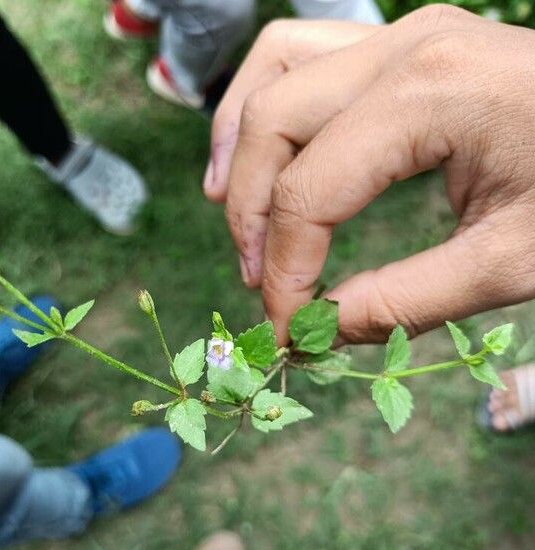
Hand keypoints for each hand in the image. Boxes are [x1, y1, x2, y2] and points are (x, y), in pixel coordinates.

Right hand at [208, 6, 534, 345]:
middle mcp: (400, 48)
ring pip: (271, 73)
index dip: (283, 270)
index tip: (286, 328)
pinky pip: (298, 60)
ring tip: (227, 211)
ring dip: (239, 148)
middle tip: (259, 280)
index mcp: (429, 94)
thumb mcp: (512, 263)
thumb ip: (405, 301)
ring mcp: (396, 37)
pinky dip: (264, 111)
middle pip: (271, 125)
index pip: (310, 191)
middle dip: (248, 214)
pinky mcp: (397, 49)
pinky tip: (257, 157)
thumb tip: (318, 329)